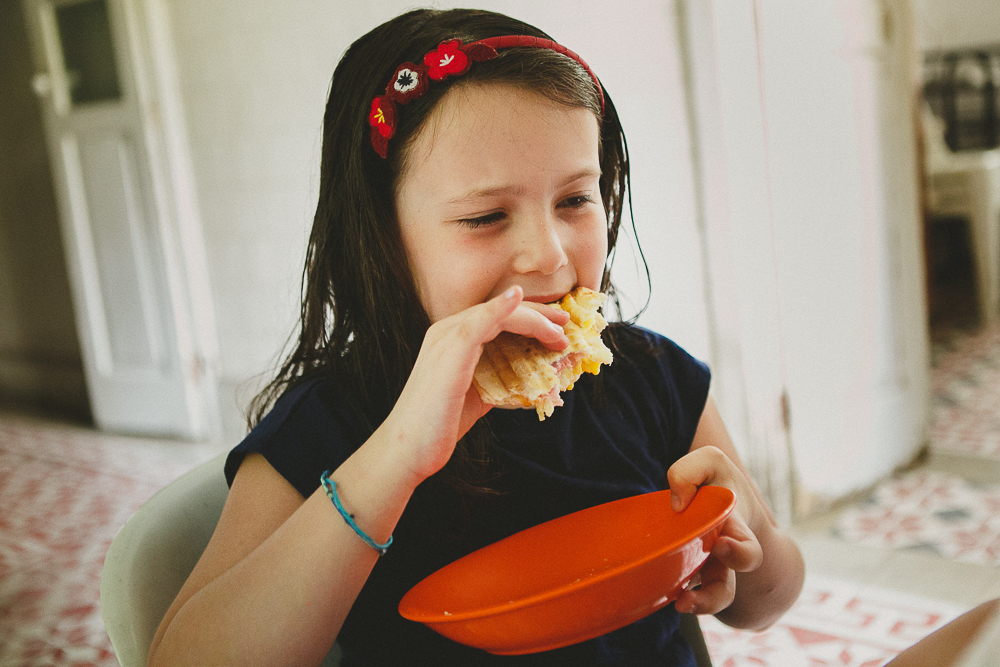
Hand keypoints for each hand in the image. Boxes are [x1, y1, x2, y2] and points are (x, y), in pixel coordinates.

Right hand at [381, 286, 569, 485]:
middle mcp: (447, 331)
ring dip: (534, 320)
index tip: (557, 328)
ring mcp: (447, 338)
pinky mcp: (450, 350)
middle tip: (565, 324)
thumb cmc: (439, 425)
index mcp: (452, 339)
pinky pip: (480, 322)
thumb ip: (500, 379)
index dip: (530, 319)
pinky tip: (518, 299)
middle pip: (501, 312)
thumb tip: (532, 380)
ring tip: (559, 334)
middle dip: (538, 315)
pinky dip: (500, 308)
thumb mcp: (479, 395)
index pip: (497, 318)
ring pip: (499, 316)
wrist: (409, 448)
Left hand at [667, 446, 765, 615]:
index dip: (739, 554)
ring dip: (693, 606)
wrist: (721, 500)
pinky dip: (665, 594)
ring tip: (678, 604)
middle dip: (713, 597)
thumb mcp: (711, 462)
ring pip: (701, 601)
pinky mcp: (679, 572)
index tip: (720, 544)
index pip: (748, 553)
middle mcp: (719, 559)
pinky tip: (655, 592)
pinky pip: (674, 590)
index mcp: (733, 532)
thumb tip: (678, 503)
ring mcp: (701, 570)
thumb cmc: (716, 482)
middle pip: (724, 590)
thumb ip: (693, 470)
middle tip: (689, 595)